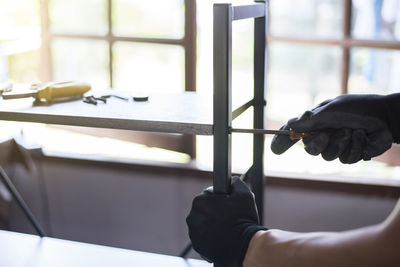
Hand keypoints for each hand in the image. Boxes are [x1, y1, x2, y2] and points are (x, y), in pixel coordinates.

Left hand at [186, 177, 266, 265]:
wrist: (243, 247)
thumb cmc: (243, 220)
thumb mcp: (244, 194)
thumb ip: (236, 182)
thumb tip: (232, 180)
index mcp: (200, 201)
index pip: (209, 194)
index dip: (221, 198)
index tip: (228, 204)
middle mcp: (192, 216)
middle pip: (205, 209)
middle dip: (216, 211)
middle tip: (230, 217)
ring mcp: (193, 232)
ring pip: (204, 223)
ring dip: (213, 224)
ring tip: (227, 228)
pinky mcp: (197, 245)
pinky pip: (204, 237)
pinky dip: (211, 236)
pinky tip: (223, 236)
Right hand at [271, 94, 399, 163]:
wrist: (385, 117)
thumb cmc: (358, 108)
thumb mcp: (332, 110)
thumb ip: (311, 119)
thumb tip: (291, 124)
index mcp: (316, 121)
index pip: (295, 133)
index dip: (283, 141)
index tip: (275, 149)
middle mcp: (324, 134)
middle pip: (309, 149)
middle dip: (318, 143)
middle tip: (328, 134)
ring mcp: (337, 145)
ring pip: (328, 156)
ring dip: (341, 144)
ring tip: (352, 131)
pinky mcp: (350, 154)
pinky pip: (345, 160)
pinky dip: (354, 148)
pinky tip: (361, 138)